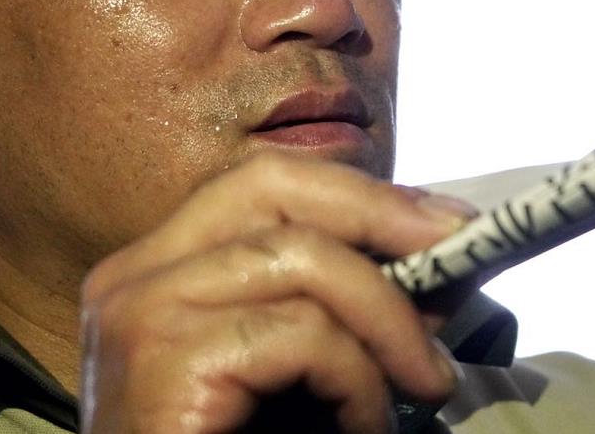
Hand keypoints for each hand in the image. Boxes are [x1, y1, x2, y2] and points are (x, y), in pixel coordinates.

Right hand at [78, 154, 474, 433]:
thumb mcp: (301, 371)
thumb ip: (348, 311)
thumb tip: (437, 261)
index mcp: (160, 268)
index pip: (266, 185)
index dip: (361, 194)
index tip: (444, 222)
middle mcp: (135, 274)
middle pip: (272, 187)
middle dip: (379, 213)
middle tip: (458, 254)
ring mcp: (143, 311)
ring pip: (300, 257)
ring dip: (387, 320)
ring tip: (424, 384)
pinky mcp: (163, 359)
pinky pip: (300, 333)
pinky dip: (357, 378)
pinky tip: (365, 428)